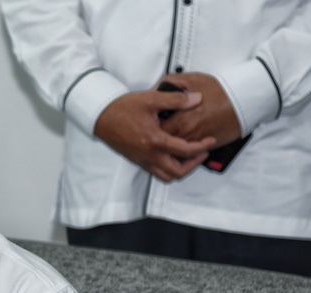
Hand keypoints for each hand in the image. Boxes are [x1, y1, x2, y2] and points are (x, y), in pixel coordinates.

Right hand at [94, 89, 215, 181]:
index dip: (202, 146)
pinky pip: (156, 172)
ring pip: (166, 176)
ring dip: (180, 169)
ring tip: (188, 157)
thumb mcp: (151, 99)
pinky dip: (167, 168)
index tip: (210, 141)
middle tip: (202, 152)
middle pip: (177, 171)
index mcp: (155, 141)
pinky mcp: (137, 160)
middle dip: (194, 164)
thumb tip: (196, 98)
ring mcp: (142, 160)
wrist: (100, 116)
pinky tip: (172, 155)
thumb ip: (176, 100)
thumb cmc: (122, 108)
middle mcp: (149, 155)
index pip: (185, 150)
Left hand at [158, 72, 243, 148]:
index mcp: (180, 121)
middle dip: (157, 140)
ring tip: (164, 139)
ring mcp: (196, 144)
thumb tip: (154, 90)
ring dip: (169, 148)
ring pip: (175, 154)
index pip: (155, 132)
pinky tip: (179, 144)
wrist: (243, 100)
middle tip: (155, 133)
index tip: (149, 123)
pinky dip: (182, 152)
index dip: (150, 128)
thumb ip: (168, 85)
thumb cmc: (220, 90)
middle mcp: (187, 136)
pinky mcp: (206, 148)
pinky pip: (188, 156)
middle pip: (163, 146)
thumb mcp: (191, 80)